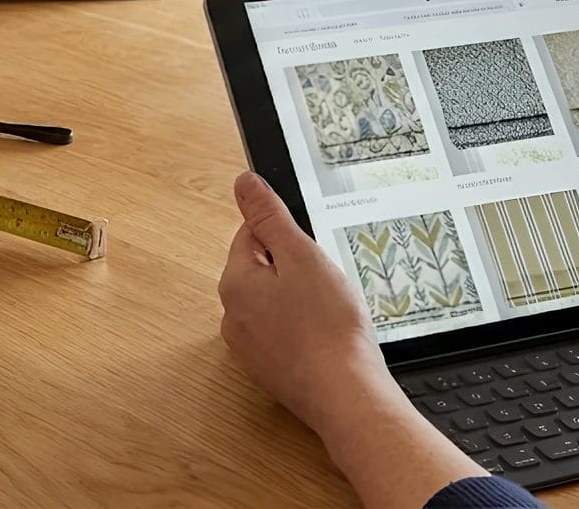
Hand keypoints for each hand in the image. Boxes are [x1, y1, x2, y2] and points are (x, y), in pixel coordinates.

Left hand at [217, 174, 488, 507]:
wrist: (346, 395)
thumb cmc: (328, 327)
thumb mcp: (302, 256)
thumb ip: (269, 217)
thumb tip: (243, 183)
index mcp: (235, 283)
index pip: (251, 235)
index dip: (286, 237)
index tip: (312, 251)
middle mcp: (232, 317)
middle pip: (262, 270)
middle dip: (295, 269)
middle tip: (326, 283)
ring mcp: (250, 348)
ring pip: (275, 303)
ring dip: (301, 299)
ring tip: (330, 312)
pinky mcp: (270, 370)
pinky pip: (284, 333)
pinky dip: (305, 329)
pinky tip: (328, 335)